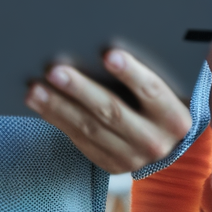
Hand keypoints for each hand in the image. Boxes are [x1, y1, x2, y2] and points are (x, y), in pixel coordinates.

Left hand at [25, 49, 192, 172]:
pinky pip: (80, 140)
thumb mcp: (174, 90)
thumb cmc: (167, 104)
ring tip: (36, 89)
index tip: (109, 54)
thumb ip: (157, 69)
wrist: (172, 146)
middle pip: (113, 111)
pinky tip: (41, 104)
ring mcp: (131, 157)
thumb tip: (115, 46)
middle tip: (55, 70)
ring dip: (59, 107)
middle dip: (81, 90)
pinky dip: (58, 120)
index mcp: (175, 118)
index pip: (152, 91)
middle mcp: (155, 141)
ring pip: (90, 128)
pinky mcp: (110, 164)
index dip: (131, 73)